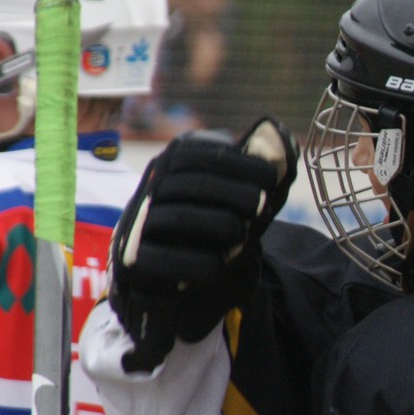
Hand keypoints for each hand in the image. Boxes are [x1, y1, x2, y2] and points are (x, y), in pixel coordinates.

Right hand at [109, 117, 297, 372]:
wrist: (170, 279)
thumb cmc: (213, 227)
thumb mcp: (237, 196)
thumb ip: (258, 171)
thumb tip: (280, 135)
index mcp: (173, 161)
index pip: (203, 153)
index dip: (242, 164)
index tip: (271, 180)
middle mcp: (151, 186)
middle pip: (197, 184)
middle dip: (238, 196)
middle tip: (263, 208)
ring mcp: (138, 223)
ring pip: (183, 218)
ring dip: (223, 226)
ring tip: (244, 237)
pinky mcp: (133, 260)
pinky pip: (169, 258)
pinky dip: (203, 261)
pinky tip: (223, 263)